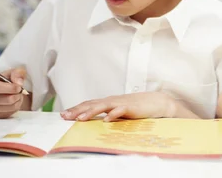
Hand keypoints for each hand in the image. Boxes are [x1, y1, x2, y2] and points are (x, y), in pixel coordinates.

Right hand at [0, 68, 27, 118]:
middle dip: (17, 94)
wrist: (5, 91)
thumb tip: (19, 82)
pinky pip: (12, 112)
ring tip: (17, 94)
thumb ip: (17, 73)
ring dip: (18, 100)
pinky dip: (17, 105)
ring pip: (11, 106)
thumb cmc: (7, 80)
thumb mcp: (13, 72)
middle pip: (6, 99)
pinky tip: (14, 101)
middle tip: (20, 90)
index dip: (10, 88)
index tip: (19, 87)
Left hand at [61, 92, 199, 121]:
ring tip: (80, 119)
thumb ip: (108, 114)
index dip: (76, 108)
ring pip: (103, 106)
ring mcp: (122, 103)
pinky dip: (113, 114)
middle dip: (78, 110)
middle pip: (92, 104)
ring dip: (91, 112)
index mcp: (109, 102)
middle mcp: (113, 101)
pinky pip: (121, 110)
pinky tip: (106, 120)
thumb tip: (95, 121)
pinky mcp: (132, 107)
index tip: (64, 114)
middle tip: (65, 116)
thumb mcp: (120, 111)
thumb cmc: (138, 108)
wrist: (157, 102)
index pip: (89, 103)